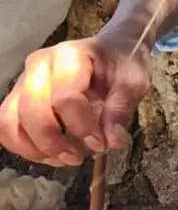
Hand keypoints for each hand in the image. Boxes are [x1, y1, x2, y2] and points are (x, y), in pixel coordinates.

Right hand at [0, 32, 150, 165]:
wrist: (110, 51)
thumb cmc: (120, 64)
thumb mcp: (133, 81)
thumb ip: (121, 109)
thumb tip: (112, 141)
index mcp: (70, 54)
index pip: (65, 97)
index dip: (81, 126)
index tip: (100, 143)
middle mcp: (39, 65)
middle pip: (31, 110)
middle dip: (52, 141)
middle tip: (77, 157)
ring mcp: (23, 80)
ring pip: (9, 121)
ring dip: (33, 148)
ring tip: (63, 159)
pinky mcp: (16, 97)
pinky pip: (5, 128)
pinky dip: (22, 147)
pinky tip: (49, 155)